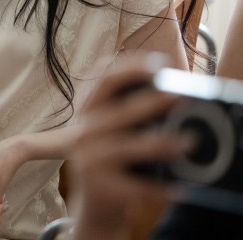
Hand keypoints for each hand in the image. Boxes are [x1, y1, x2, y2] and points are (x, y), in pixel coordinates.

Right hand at [70, 55, 188, 238]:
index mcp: (87, 113)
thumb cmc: (110, 163)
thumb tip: (170, 94)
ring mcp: (89, 161)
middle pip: (119, 112)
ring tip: (187, 143)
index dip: (129, 67)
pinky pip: (135, 187)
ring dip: (160, 144)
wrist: (92, 208)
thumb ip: (127, 112)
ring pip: (128, 148)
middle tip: (180, 96)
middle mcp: (85, 133)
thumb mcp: (110, 134)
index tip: (158, 63)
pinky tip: (178, 189)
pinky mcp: (100, 188)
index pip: (103, 80)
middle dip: (151, 102)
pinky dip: (159, 189)